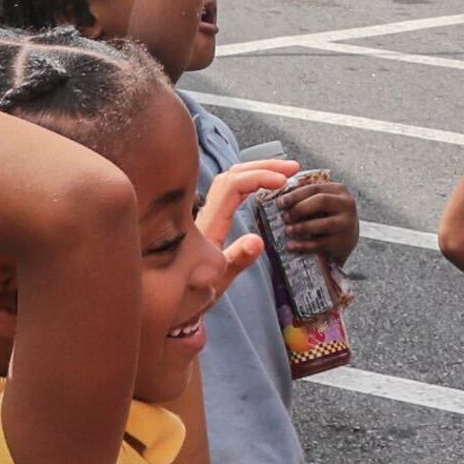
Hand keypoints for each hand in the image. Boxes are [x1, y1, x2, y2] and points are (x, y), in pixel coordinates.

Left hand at [195, 155, 303, 297]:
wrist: (170, 297)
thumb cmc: (195, 289)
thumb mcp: (220, 280)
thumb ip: (237, 259)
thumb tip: (257, 241)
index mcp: (210, 222)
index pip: (233, 185)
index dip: (258, 177)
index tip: (282, 181)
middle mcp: (208, 212)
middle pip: (233, 174)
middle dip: (263, 166)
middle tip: (293, 168)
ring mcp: (209, 213)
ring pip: (231, 178)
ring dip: (257, 170)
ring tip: (285, 172)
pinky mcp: (213, 217)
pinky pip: (231, 189)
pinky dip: (250, 180)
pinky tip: (264, 185)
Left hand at [275, 169, 360, 262]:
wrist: (345, 240)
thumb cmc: (327, 217)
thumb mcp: (321, 204)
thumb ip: (305, 198)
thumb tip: (280, 199)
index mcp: (339, 190)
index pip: (314, 188)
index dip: (295, 195)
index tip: (280, 202)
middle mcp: (347, 205)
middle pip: (321, 201)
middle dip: (299, 209)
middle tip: (284, 217)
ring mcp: (347, 224)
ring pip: (321, 224)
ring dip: (301, 227)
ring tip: (287, 230)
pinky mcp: (342, 243)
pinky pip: (320, 244)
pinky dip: (303, 246)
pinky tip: (291, 246)